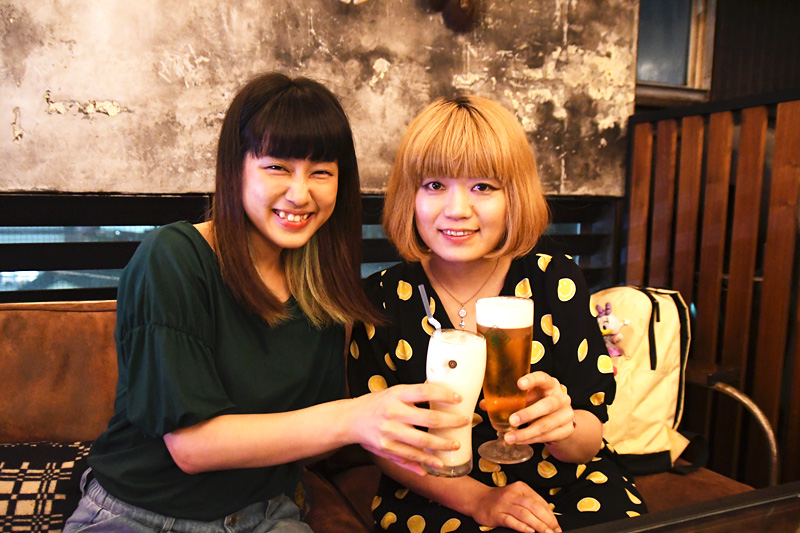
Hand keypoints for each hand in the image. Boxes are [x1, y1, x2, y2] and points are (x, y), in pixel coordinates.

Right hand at [351, 383, 468, 475]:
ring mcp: (389, 432)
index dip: (444, 395)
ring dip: (442, 445)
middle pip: (429, 419)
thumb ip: (414, 394)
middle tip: (464, 422)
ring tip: (454, 444)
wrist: (349, 420)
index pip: (424, 392)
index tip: (458, 399)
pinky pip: (410, 456)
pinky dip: (425, 461)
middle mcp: (393, 412)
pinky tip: (436, 464)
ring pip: (422, 442)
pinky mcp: (386, 448)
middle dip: (450, 422)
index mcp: (396, 395)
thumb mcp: (393, 392)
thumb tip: (440, 393)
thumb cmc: (375, 404)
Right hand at [472, 481, 560, 532]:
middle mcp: (513, 494)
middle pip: (534, 507)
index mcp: (521, 488)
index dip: (550, 515)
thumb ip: (530, 503)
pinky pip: (511, 521)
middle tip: (554, 531)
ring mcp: (504, 504)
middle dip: (547, 521)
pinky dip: (522, 527)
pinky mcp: (496, 514)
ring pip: (524, 514)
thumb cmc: (500, 499)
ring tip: (546, 532)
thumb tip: (549, 517)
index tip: (556, 525)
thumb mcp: (516, 495)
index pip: (540, 501)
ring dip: (538, 525)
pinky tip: (530, 531)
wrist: (478, 499)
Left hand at [505, 372, 574, 445]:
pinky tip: (519, 441)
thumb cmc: (539, 402)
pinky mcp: (567, 429)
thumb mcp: (527, 396)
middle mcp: (560, 397)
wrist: (560, 417)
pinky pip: (547, 436)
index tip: (519, 383)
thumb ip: (509, 398)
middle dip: (528, 414)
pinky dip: (531, 440)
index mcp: (549, 384)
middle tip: (511, 420)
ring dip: (526, 433)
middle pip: (547, 405)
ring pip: (546, 425)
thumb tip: (485, 405)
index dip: (532, 380)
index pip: (542, 378)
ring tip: (510, 437)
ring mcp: (566, 414)